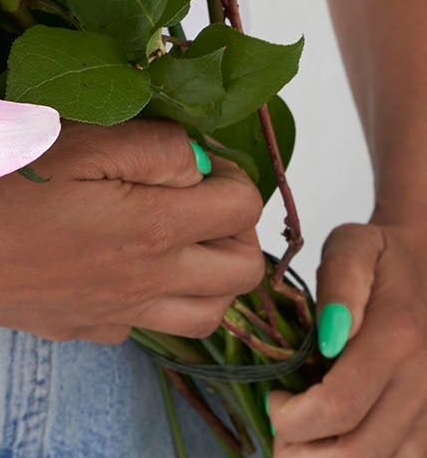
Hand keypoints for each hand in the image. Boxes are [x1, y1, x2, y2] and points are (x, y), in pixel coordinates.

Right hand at [0, 118, 264, 342]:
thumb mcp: (74, 140)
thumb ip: (150, 147)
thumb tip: (198, 161)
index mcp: (154, 230)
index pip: (242, 209)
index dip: (231, 174)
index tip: (198, 158)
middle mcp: (150, 283)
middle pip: (242, 270)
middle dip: (233, 225)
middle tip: (194, 193)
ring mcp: (120, 314)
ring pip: (210, 312)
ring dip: (208, 271)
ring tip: (172, 232)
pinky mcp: (86, 328)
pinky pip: (149, 323)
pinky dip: (155, 296)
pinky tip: (117, 262)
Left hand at [270, 220, 426, 454]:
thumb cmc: (380, 257)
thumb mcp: (353, 246)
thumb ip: (341, 281)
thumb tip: (330, 335)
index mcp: (396, 340)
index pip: (339, 407)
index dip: (294, 419)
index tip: (273, 398)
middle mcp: (422, 385)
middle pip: (359, 452)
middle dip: (305, 453)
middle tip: (279, 430)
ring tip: (304, 440)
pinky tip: (336, 441)